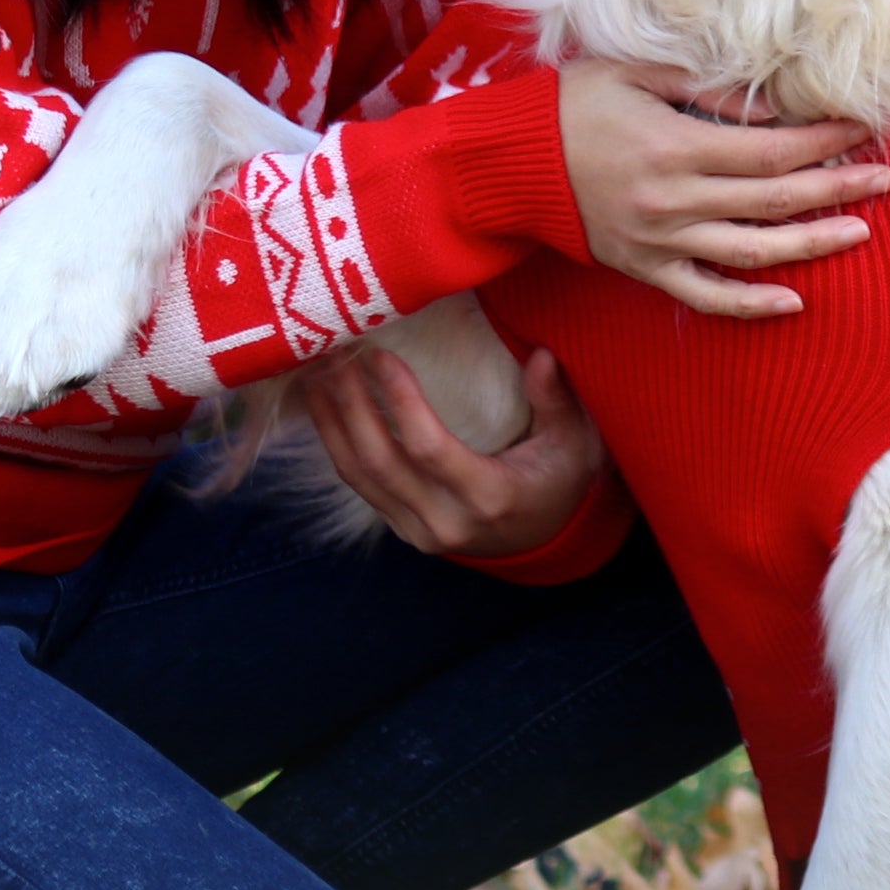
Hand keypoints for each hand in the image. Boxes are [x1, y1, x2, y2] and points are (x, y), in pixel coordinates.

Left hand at [301, 345, 606, 557]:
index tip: (381, 356)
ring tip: (315, 372)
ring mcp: (419, 531)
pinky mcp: (402, 530)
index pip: (429, 448)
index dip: (400, 401)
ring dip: (331, 422)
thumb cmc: (559, 478)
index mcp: (489, 496)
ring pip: (360, 476)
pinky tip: (323, 407)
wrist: (545, 537)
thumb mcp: (573, 441)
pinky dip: (335, 444)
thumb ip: (556, 400)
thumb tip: (542, 356)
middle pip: (381, 460)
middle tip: (336, 351)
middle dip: (351, 403)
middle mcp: (446, 521)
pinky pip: (359, 486)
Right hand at [557, 58, 889, 317]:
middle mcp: (675, 201)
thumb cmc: (568, 105)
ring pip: (751, 252)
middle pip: (773, 200)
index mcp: (674, 146)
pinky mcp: (644, 269)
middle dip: (837, 189)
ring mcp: (660, 242)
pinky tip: (792, 302)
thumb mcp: (632, 72)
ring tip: (859, 233)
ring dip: (811, 245)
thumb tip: (768, 104)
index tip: (861, 131)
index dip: (821, 142)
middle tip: (886, 180)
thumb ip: (703, 88)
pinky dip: (750, 304)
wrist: (506, 163)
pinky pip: (705, 296)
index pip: (769, 150)